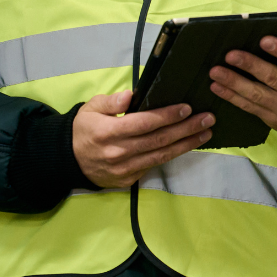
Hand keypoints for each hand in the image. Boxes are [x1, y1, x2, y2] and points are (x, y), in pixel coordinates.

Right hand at [72, 90, 214, 188]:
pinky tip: (187, 145)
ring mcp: (124, 169)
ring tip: (206, 132)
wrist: (68, 160)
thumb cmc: (84, 129)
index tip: (187, 108)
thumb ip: (111, 102)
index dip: (167, 116)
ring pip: (161, 156)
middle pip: (158, 140)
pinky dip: (172, 155)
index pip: (144, 123)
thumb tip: (129, 97)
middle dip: (186, 129)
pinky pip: (154, 165)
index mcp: (108, 132)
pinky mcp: (128, 179)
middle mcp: (118, 152)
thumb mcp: (91, 108)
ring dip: (186, 144)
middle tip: (208, 118)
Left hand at [209, 39, 276, 135]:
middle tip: (230, 54)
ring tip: (216, 71)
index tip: (264, 40)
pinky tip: (217, 87)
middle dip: (250, 65)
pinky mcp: (272, 119)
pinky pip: (249, 107)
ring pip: (257, 94)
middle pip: (273, 78)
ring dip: (234, 82)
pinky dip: (231, 97)